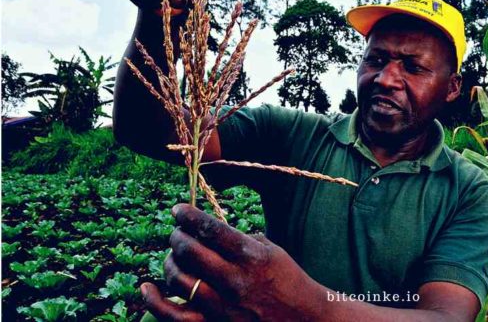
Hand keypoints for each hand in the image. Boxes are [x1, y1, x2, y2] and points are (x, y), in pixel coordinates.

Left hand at [141, 204, 324, 320]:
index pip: (210, 229)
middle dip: (177, 236)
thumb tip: (205, 231)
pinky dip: (155, 302)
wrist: (305, 320)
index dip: (188, 216)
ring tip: (174, 257)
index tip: (178, 210)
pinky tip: (147, 288)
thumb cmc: (287, 280)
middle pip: (190, 250)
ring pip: (179, 279)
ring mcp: (223, 307)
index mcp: (252, 256)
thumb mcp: (270, 250)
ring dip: (170, 262)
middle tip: (177, 233)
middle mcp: (235, 280)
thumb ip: (238, 239)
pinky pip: (175, 316)